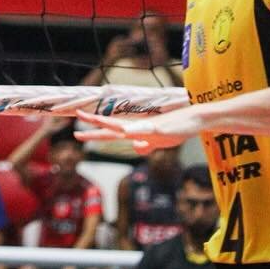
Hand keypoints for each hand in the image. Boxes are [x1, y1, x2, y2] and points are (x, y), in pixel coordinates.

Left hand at [75, 108, 200, 152]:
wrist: (194, 121)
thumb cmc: (176, 129)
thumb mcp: (159, 142)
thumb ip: (147, 145)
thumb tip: (136, 147)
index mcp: (136, 132)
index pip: (110, 132)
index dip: (95, 132)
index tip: (78, 132)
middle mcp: (138, 127)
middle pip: (111, 127)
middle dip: (93, 125)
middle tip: (75, 124)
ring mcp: (148, 127)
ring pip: (124, 126)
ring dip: (109, 125)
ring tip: (93, 121)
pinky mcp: (160, 127)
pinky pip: (145, 129)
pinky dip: (136, 131)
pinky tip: (127, 132)